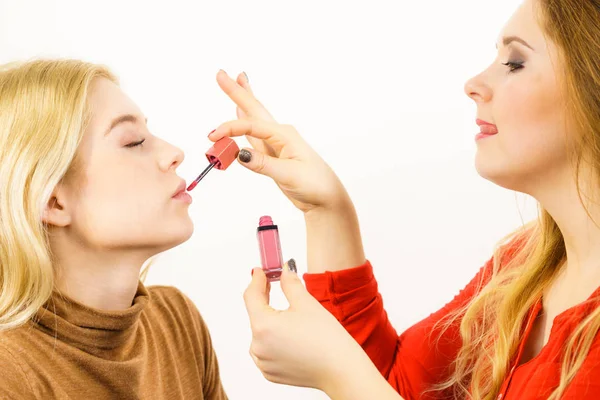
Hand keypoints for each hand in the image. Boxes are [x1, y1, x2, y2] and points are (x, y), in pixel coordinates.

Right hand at [209, 70, 351, 212]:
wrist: (326, 198)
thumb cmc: (315, 184)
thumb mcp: (288, 174)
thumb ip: (263, 164)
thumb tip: (239, 154)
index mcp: (284, 135)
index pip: (251, 126)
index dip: (230, 129)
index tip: (213, 137)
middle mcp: (279, 135)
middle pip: (253, 109)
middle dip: (238, 92)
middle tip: (221, 74)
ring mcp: (276, 144)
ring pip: (254, 119)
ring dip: (243, 102)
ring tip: (237, 82)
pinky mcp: (273, 155)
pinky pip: (254, 135)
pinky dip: (245, 123)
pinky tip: (241, 114)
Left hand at [243, 262, 364, 390]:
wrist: (341, 370)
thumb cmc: (327, 339)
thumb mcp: (306, 303)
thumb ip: (289, 283)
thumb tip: (284, 270)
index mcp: (263, 326)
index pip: (251, 296)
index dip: (256, 280)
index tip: (260, 271)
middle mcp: (258, 346)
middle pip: (256, 314)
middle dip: (264, 298)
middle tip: (271, 282)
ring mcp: (263, 362)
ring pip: (261, 333)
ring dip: (269, 320)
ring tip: (286, 312)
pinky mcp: (270, 373)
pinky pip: (266, 349)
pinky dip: (273, 339)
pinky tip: (289, 333)